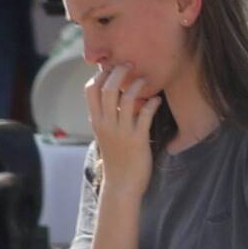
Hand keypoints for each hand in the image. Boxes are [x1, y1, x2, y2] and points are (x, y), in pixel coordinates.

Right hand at [85, 63, 158, 194]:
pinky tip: (157, 100)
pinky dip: (152, 104)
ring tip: (146, 79)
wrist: (121, 185)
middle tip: (130, 64)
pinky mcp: (138, 139)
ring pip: (126, 99)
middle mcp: (106, 124)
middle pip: (107, 89)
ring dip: (137, 85)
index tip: (111, 67)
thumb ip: (107, 119)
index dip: (100, 75)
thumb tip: (113, 102)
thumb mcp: (105, 136)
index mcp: (96, 122)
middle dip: (118, 73)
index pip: (90, 91)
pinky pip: (145, 115)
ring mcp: (121, 131)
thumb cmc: (117, 159)